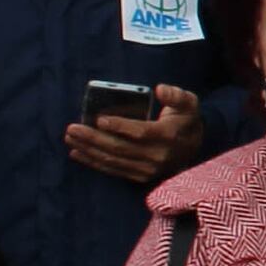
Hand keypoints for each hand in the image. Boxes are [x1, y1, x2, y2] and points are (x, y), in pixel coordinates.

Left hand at [64, 85, 200, 186]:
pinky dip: (94, 163)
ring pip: (113, 160)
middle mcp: (158, 156)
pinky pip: (113, 170)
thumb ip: (176, 95)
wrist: (194, 147)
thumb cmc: (185, 119)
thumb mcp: (188, 103)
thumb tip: (160, 89)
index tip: (99, 119)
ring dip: (89, 150)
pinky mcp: (140, 176)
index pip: (141, 132)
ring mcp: (148, 169)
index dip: (120, 127)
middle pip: (120, 148)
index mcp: (168, 135)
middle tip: (72, 128)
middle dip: (93, 138)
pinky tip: (78, 154)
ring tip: (70, 139)